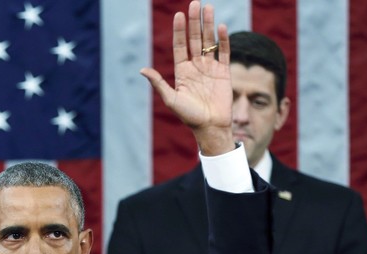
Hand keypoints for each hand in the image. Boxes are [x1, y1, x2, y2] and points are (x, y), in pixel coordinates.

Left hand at [140, 1, 233, 155]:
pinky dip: (222, 41)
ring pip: (209, 42)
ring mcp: (210, 68)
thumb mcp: (171, 100)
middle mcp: (196, 66)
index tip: (179, 15)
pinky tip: (221, 27)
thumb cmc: (189, 116)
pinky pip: (223, 53)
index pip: (180, 46)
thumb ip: (159, 84)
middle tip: (195, 3)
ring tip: (208, 8)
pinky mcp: (224, 73)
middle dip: (195, 21)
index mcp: (182, 71)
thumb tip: (142, 70)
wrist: (210, 127)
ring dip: (209, 25)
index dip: (180, 30)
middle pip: (195, 39)